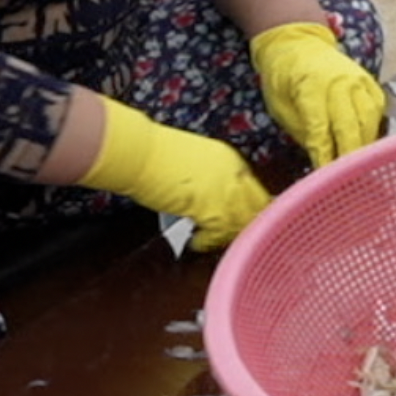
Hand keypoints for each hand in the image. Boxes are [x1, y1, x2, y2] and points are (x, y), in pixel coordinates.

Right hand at [80, 100, 272, 248]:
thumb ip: (207, 181)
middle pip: (255, 207)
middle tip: (233, 237)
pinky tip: (196, 243)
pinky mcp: (213, 209)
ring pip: (242, 223)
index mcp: (229, 159)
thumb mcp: (191, 163)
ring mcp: (226, 191)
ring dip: (228, 235)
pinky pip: (219, 234)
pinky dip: (207, 242)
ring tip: (212, 242)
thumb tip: (206, 201)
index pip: (250, 189)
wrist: (140, 151)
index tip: (240, 219)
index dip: (245, 207)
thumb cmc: (153, 154)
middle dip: (247, 223)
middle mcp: (234, 174)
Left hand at [249, 21, 385, 167]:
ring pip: (369, 122)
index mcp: (311, 87)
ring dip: (365, 148)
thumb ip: (302, 131)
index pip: (321, 131)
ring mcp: (359, 82)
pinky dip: (374, 132)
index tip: (325, 181)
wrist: (298, 42)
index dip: (324, 158)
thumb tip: (320, 158)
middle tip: (349, 185)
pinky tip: (368, 148)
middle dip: (349, 159)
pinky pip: (377, 113)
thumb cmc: (283, 77)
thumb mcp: (279, 106)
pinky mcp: (370, 84)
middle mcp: (340, 83)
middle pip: (350, 128)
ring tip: (361, 171)